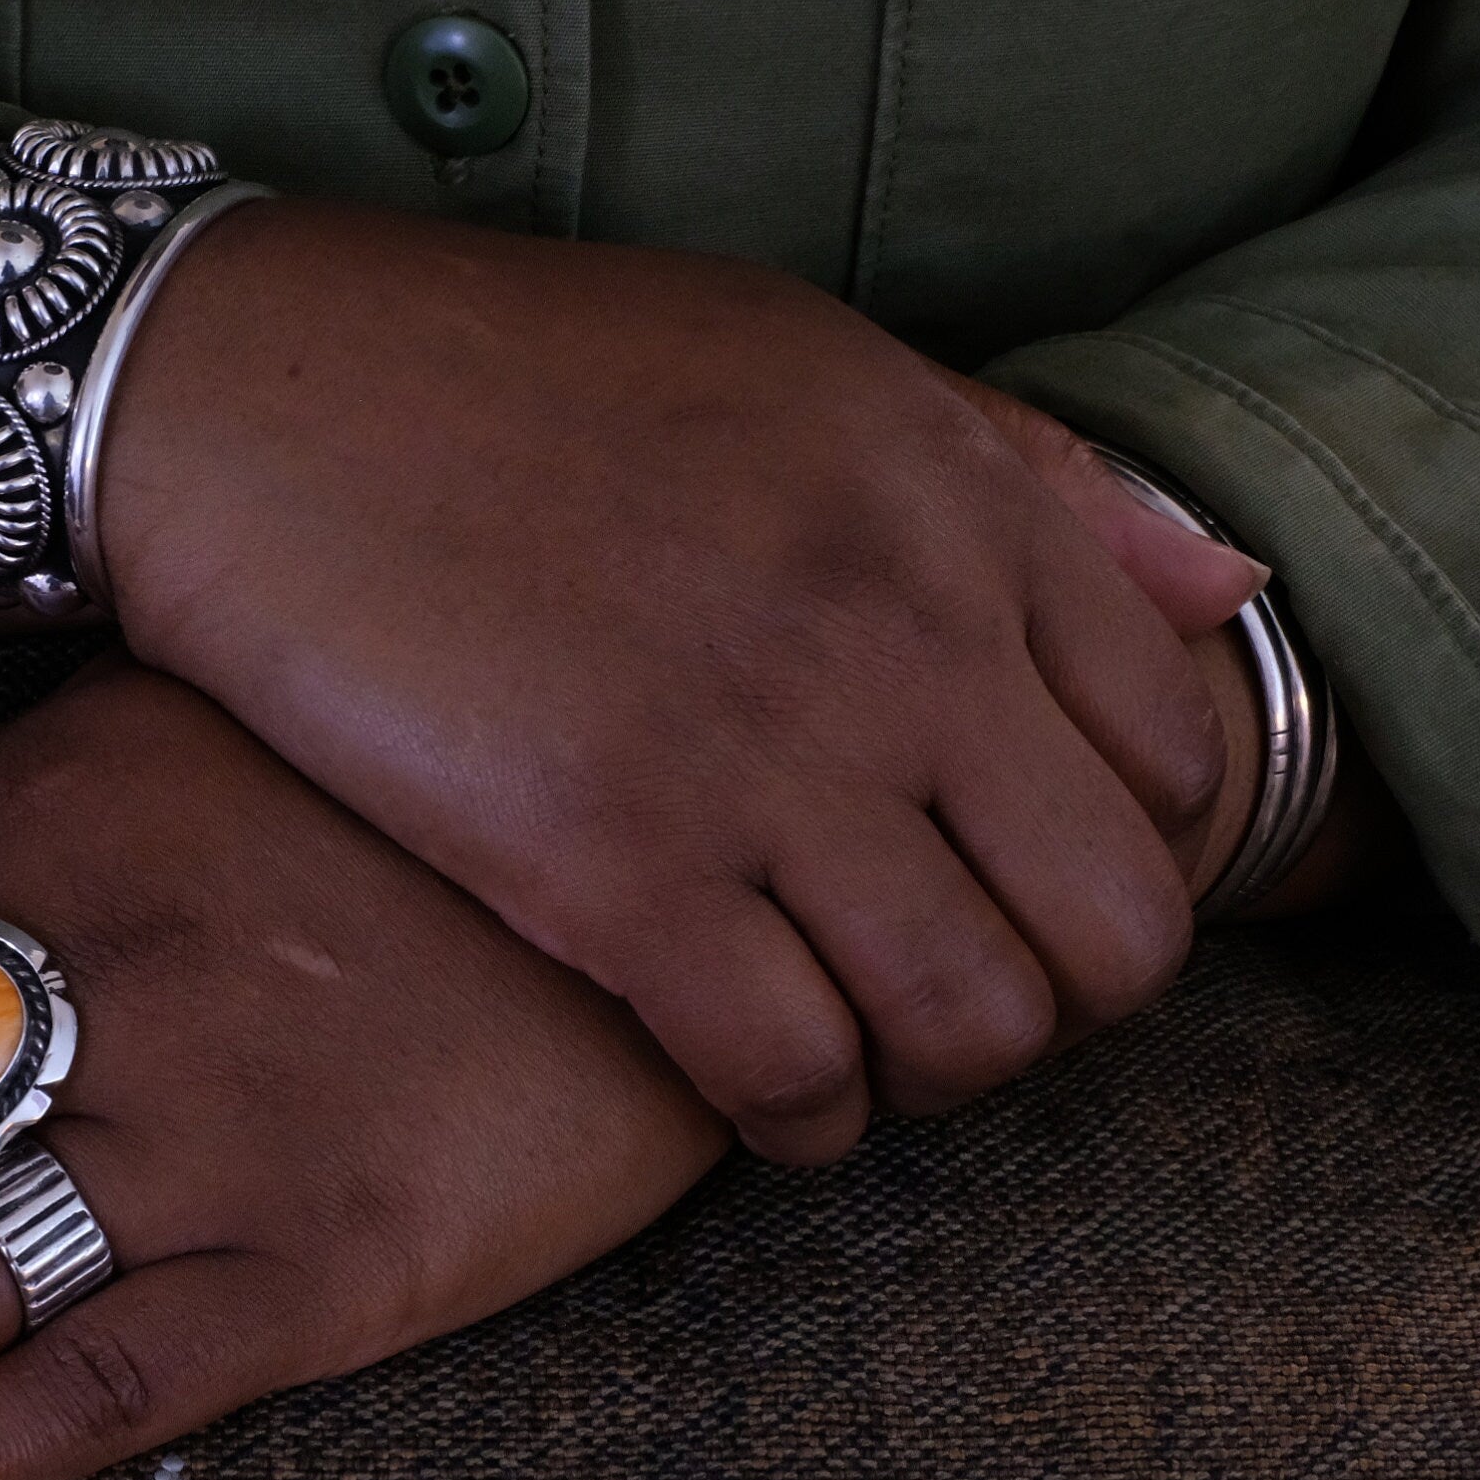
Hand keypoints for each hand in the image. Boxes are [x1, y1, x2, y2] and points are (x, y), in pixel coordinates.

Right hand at [99, 201, 1268, 1164]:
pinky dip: (801, 1119)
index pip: (1176, 760)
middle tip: (956, 995)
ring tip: (859, 1054)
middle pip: (1117, 930)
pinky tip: (760, 1090)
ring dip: (933, 1079)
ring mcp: (759, 752)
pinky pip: (789, 1070)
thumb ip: (1018, 474)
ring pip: (974, 1026)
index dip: (1122, 860)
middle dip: (1060, 1003)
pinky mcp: (608, 859)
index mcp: (956, 503)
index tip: (1019, 883)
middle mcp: (899, 630)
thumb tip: (1223, 589)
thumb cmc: (518, 372)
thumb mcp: (802, 360)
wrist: (255, 390)